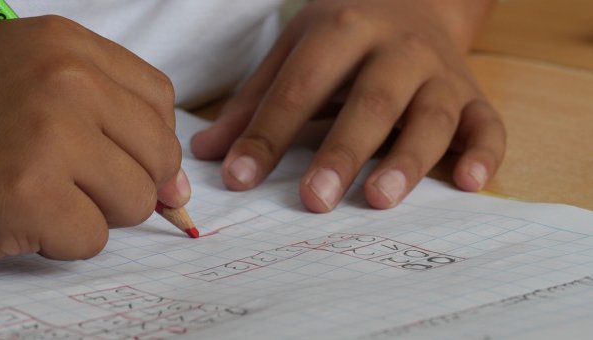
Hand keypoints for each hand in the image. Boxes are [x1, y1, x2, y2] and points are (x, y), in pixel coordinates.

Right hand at [0, 16, 188, 268]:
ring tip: (37, 195)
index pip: (158, 99)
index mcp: (64, 44)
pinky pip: (93, 238)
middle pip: (158, 153)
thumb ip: (111, 122)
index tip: (123, 161)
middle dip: (126, 183)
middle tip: (70, 183)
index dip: (148, 140)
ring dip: (93, 213)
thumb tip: (179, 188)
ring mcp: (48, 134)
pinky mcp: (30, 195)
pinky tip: (16, 218)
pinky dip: (60, 242)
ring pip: (136, 200)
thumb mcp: (30, 88)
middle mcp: (63, 78)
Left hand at [191, 0, 504, 211]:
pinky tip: (469, 184)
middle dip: (342, 152)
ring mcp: (440, 72)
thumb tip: (207, 154)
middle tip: (314, 200)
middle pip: (371, 101)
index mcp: (343, 30)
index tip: (238, 180)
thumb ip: (254, 102)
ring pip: (432, 116)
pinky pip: (488, 125)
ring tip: (379, 199)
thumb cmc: (345, 35)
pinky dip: (484, 154)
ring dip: (408, 159)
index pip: (300, 87)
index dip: (267, 134)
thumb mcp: (295, 51)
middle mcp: (397, 49)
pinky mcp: (474, 95)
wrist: (414, 0)